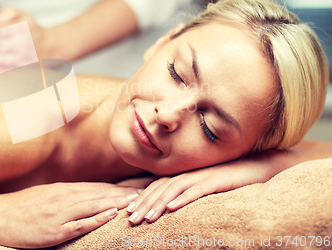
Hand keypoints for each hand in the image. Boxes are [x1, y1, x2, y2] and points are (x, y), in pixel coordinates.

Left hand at [0, 8, 52, 75]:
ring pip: (4, 60)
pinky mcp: (24, 69)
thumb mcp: (22, 15)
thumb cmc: (31, 29)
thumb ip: (5, 13)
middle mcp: (23, 44)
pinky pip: (9, 71)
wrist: (51, 47)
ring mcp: (24, 58)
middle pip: (1, 46)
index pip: (2, 31)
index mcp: (21, 29)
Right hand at [0, 182, 138, 247]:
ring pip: (94, 206)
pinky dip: (97, 218)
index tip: (135, 188)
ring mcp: (60, 214)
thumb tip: (84, 196)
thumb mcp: (45, 195)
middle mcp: (65, 198)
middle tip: (145, 193)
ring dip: (116, 203)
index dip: (117, 189)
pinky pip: (80, 224)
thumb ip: (65, 196)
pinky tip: (111, 215)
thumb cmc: (21, 207)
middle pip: (100, 194)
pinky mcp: (55, 230)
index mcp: (63, 190)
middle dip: (123, 194)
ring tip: (136, 202)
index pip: (97, 188)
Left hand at [125, 153, 280, 224]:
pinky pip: (197, 190)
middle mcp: (190, 174)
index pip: (158, 186)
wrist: (257, 167)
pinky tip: (172, 208)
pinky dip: (183, 198)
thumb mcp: (206, 187)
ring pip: (174, 189)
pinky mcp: (216, 180)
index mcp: (185, 175)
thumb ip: (189, 193)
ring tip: (146, 218)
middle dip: (144, 204)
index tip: (128, 211)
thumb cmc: (231, 180)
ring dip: (159, 204)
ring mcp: (202, 176)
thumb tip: (172, 207)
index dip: (142, 198)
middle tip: (130, 219)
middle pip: (161, 188)